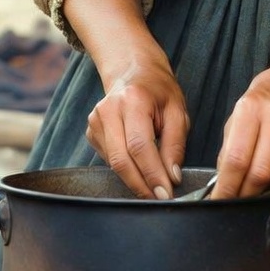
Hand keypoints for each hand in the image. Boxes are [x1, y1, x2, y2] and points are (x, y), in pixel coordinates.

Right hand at [86, 56, 188, 199]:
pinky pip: (109, 160)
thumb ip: (175, 145)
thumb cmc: (159, 91)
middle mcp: (108, 109)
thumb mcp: (178, 112)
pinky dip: (126, 169)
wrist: (133, 71)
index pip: (140, 146)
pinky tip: (138, 162)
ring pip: (114, 163)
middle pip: (121, 160)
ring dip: (135, 179)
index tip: (166, 194)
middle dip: (142, 185)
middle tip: (160, 199)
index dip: (152, 174)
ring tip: (154, 182)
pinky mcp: (91, 131)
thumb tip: (172, 178)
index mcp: (133, 100)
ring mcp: (95, 120)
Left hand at [213, 50, 269, 198]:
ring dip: (268, 186)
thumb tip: (224, 180)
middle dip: (246, 193)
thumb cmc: (269, 95)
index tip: (220, 200)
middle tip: (239, 198)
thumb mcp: (241, 110)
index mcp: (251, 108)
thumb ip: (231, 143)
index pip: (236, 159)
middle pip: (259, 173)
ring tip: (262, 176)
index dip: (227, 186)